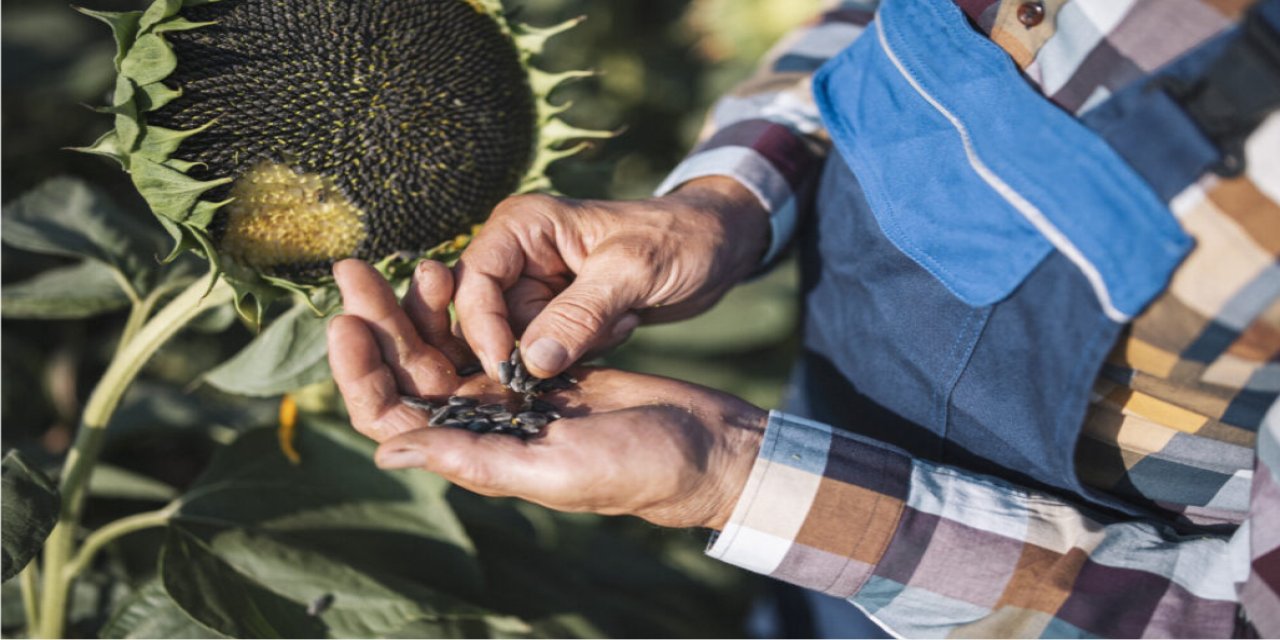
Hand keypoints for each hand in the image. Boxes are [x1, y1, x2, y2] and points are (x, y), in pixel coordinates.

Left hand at [328, 259, 766, 528]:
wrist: (702, 445)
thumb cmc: (639, 465)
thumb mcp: (556, 467)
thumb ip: (477, 459)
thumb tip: (389, 448)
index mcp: (476, 453)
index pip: (392, 416)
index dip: (360, 371)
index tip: (346, 321)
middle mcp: (482, 424)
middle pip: (407, 371)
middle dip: (376, 321)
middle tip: (352, 270)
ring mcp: (508, 394)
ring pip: (442, 347)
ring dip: (414, 307)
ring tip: (401, 261)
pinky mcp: (537, 365)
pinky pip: (482, 332)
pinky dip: (462, 305)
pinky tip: (451, 272)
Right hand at [454, 176, 768, 380]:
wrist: (718, 245)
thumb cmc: (680, 239)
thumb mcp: (633, 271)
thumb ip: (580, 315)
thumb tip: (530, 362)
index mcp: (521, 226)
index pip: (472, 284)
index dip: (482, 329)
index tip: (512, 369)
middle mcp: (518, 256)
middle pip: (489, 321)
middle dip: (539, 343)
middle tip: (600, 331)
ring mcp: (537, 289)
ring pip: (521, 345)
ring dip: (572, 347)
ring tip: (620, 318)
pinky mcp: (558, 317)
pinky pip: (549, 354)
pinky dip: (586, 351)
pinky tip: (624, 323)